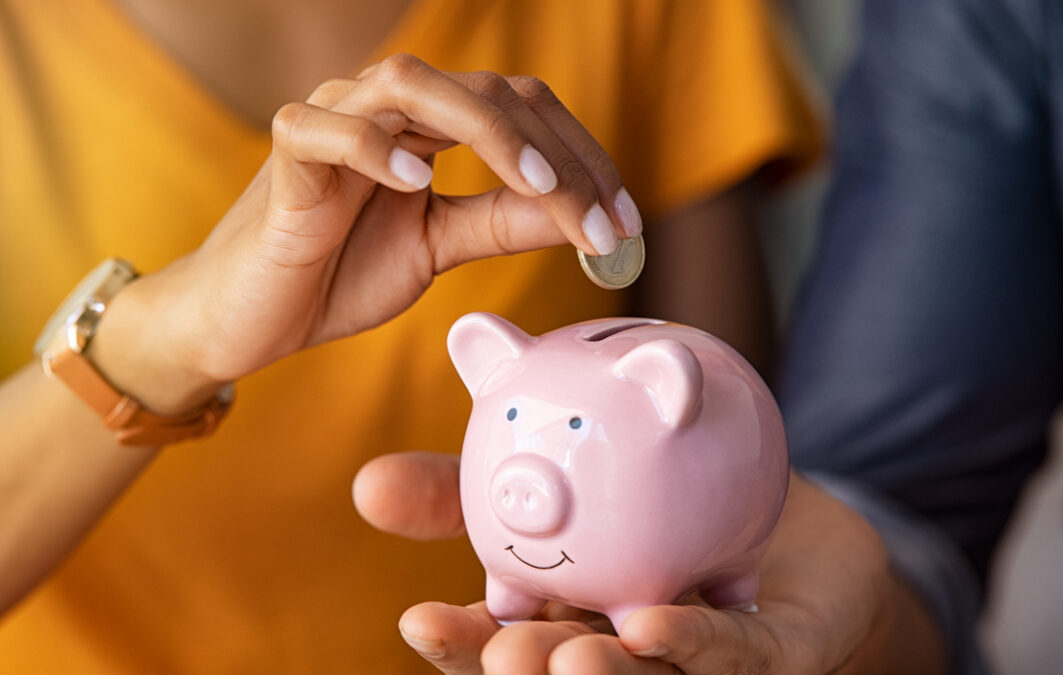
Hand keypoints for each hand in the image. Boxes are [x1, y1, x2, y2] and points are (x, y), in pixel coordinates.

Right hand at [91, 54, 641, 412]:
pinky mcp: (286, 155)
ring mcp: (333, 120)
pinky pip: (325, 129)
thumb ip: (502, 224)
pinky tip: (416, 183)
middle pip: (489, 92)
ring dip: (489, 132)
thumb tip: (581, 218)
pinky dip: (372, 147)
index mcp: (429, 125)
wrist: (251, 318)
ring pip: (414, 84)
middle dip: (558, 156)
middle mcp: (387, 107)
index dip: (582, 158)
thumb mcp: (439, 248)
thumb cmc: (340, 273)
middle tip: (603, 222)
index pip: (523, 111)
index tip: (625, 224)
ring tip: (539, 188)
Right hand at [354, 456, 944, 673]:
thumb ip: (467, 489)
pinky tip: (653, 626)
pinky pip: (732, 650)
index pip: (503, 643)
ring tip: (563, 658)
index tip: (418, 620)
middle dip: (525, 672)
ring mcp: (695, 660)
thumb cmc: (653, 496)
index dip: (461, 644)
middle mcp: (623, 649)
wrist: (774, 496)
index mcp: (565, 618)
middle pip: (565, 670)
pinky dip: (692, 644)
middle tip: (503, 652)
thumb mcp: (555, 478)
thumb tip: (365, 483)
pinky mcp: (770, 652)